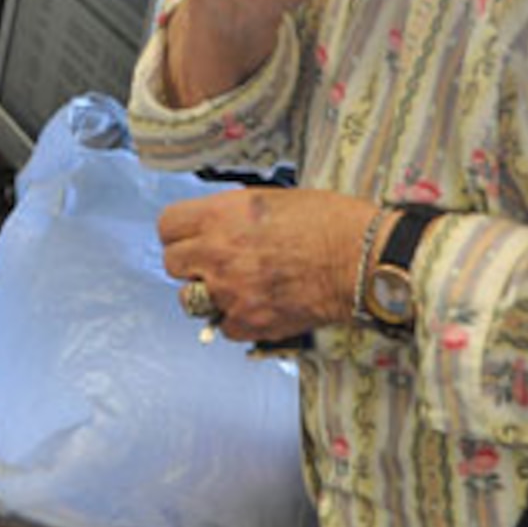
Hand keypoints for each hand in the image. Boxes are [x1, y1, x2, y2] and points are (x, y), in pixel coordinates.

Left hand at [157, 187, 376, 341]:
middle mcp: (217, 253)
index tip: (189, 236)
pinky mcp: (250, 322)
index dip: (179, 232)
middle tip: (212, 263)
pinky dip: (236, 320)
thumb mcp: (268, 199)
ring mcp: (231, 291)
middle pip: (172, 264)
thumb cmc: (326, 221)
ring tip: (234, 286)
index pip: (167, 226)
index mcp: (220, 216)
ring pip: (190, 301)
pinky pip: (223, 327)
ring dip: (207, 294)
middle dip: (190, 263)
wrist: (360, 258)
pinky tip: (257, 305)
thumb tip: (213, 227)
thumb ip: (231, 215)